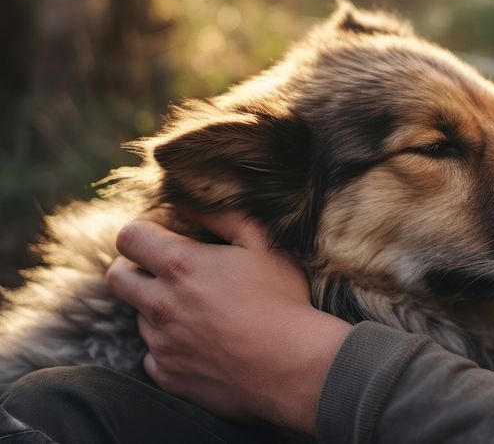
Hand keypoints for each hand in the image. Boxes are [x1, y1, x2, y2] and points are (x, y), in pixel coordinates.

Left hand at [106, 210, 351, 434]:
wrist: (293, 365)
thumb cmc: (282, 299)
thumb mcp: (262, 242)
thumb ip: (222, 214)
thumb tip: (187, 199)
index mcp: (181, 266)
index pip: (129, 237)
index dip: (142, 233)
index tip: (162, 239)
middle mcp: (161, 305)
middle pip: (117, 278)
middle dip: (134, 268)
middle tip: (168, 273)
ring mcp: (162, 344)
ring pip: (140, 318)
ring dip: (159, 310)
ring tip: (201, 312)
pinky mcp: (169, 375)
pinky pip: (154, 356)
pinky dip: (171, 348)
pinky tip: (204, 344)